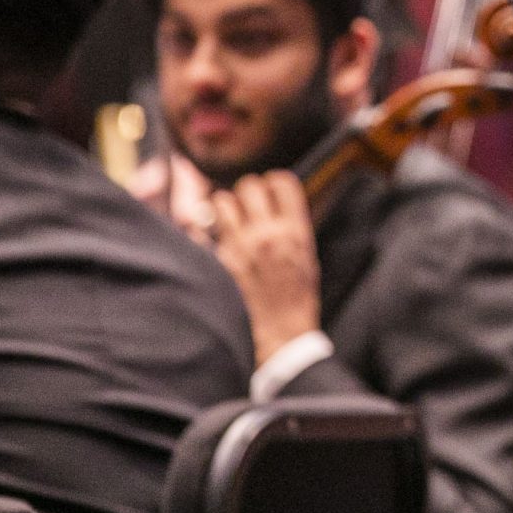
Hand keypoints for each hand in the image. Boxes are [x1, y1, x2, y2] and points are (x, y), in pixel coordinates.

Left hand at [209, 172, 323, 364]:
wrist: (281, 330)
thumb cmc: (297, 296)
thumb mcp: (307, 256)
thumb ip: (292, 227)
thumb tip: (275, 204)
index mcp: (295, 231)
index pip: (282, 182)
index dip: (275, 182)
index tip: (271, 189)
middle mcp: (268, 234)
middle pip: (250, 186)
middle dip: (247, 191)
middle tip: (248, 203)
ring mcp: (242, 246)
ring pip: (222, 201)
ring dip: (224, 206)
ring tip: (229, 218)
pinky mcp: (222, 260)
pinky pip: (206, 230)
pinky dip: (208, 230)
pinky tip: (216, 239)